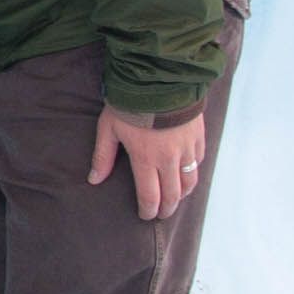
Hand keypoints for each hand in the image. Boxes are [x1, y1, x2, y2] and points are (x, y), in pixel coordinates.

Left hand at [89, 106, 206, 220]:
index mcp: (146, 159)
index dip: (148, 210)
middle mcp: (170, 159)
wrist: (159, 78)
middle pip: (172, 194)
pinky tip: (187, 173)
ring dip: (182, 194)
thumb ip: (103, 156)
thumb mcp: (109, 128)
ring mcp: (187, 148)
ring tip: (175, 199)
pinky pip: (199, 161)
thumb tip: (94, 180)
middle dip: (167, 208)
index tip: (145, 216)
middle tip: (161, 214)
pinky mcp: (198, 136)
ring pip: (190, 181)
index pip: (150, 196)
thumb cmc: (129, 103)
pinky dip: (193, 172)